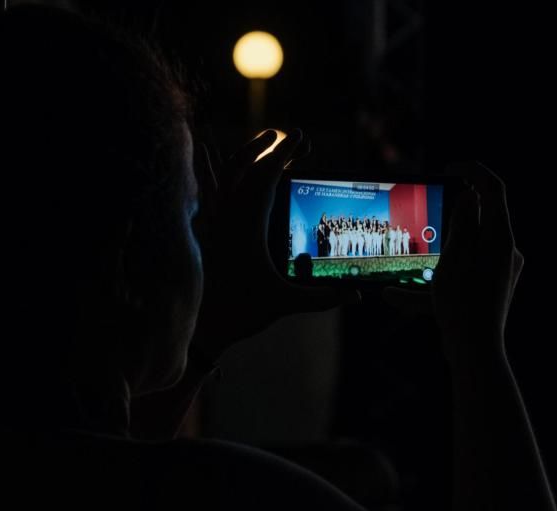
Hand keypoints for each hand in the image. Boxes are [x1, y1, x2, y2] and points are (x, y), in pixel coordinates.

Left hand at [191, 129, 359, 358]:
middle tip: (294, 141)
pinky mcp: (203, 229)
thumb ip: (323, 298)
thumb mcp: (285, 304)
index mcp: (247, 226)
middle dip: (269, 146)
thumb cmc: (240, 313)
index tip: (301, 136)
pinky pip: (205, 189)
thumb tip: (356, 294)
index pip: (266, 175)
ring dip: (245, 154)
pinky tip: (207, 152)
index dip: (284, 151)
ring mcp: (211, 221)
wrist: (200, 327)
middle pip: (243, 164)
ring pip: (223, 173)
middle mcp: (226, 217)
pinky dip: (210, 169)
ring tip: (264, 143)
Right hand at [384, 162, 523, 359]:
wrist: (475, 350)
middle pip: (483, 217)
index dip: (473, 171)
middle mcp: (508, 250)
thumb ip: (463, 223)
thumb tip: (472, 194)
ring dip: (444, 250)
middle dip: (453, 215)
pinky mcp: (497, 284)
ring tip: (415, 270)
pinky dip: (445, 272)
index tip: (450, 168)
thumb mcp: (453, 260)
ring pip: (473, 245)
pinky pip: (470, 267)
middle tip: (429, 219)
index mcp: (500, 238)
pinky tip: (407, 295)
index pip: (493, 189)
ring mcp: (505, 268)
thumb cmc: (461, 307)